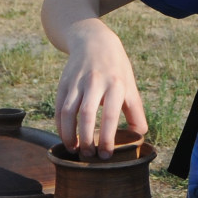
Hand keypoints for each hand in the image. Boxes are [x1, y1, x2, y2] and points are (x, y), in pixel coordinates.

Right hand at [54, 21, 147, 157]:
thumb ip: (135, 112)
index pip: (110, 115)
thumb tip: (138, 137)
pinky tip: (66, 137)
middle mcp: (95, 82)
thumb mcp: (130, 86)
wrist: (93, 42)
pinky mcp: (64, 83)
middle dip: (86, 139)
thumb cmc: (116, 70)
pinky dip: (60, 126)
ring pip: (68, 112)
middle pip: (86, 114)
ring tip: (75, 150)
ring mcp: (77, 82)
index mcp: (115, 84)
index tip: (105, 155)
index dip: (107, 137)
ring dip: (69, 134)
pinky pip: (59, 108)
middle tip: (89, 155)